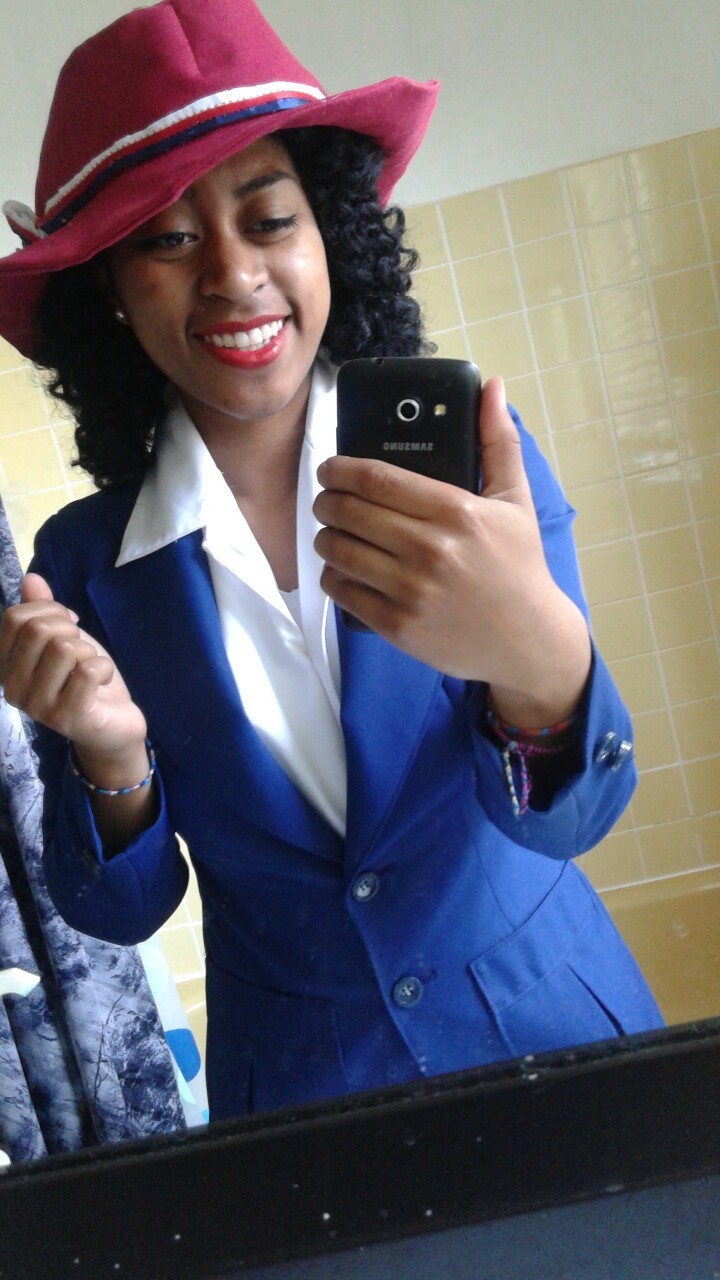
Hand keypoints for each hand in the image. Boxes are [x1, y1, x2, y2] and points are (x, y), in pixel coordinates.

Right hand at [0, 573, 147, 765]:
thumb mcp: (63, 640)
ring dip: (88, 652)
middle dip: (70, 630)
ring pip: (64, 648)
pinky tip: (100, 683)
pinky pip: (88, 669)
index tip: (68, 624)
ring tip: (89, 670)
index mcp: (5, 667)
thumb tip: (32, 578)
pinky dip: (103, 667)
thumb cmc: (83, 681)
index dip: (48, 609)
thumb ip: (44, 612)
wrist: (113, 725)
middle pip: (39, 630)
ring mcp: (39, 707)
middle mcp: (13, 689)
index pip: (14, 618)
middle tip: (80, 650)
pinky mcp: (68, 717)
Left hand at [314, 377, 590, 724]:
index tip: (332, 467)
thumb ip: (498, 441)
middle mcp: (431, 550)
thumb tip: (492, 386)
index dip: (341, 468)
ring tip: (333, 531)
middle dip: (327, 500)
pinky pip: (343, 591)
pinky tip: (342, 568)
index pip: (377, 478)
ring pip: (338, 550)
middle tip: (328, 498)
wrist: (527, 641)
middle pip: (349, 511)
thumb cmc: (519, 566)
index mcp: (457, 512)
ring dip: (325, 536)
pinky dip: (333, 576)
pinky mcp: (398, 625)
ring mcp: (412, 591)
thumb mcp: (516, 500)